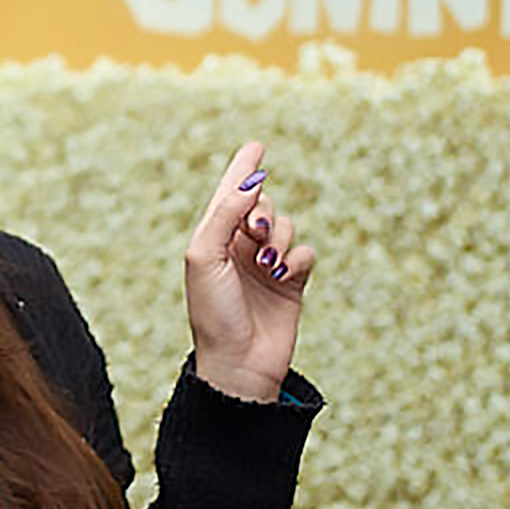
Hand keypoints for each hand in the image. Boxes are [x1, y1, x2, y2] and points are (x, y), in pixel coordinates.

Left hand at [180, 140, 317, 404]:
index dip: (243, 169)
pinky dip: (297, 259)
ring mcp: (266, 266)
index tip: (257, 146)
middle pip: (262, 206)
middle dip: (262, 211)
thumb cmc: (212, 312)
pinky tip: (285, 275)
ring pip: (286, 227)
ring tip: (266, 265)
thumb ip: (224, 215)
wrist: (238, 363)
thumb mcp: (204, 257)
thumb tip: (250, 186)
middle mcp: (239, 249)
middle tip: (256, 232)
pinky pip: (305, 254)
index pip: (229, 195)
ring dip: (279, 239)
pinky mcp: (292, 284)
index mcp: (212, 240)